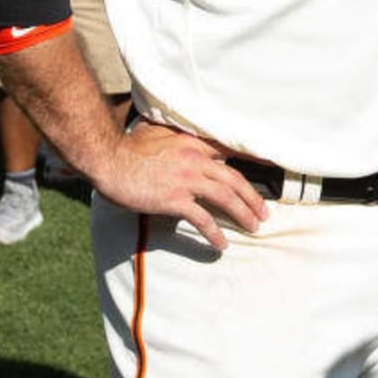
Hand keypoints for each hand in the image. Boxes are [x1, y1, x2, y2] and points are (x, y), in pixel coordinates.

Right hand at [88, 120, 267, 250]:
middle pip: (234, 180)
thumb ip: (175, 136)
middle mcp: (196, 160)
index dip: (249, 163)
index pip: (229, 153)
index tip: (266, 173)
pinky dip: (214, 234)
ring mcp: (187, 180)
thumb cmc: (129, 147)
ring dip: (243, 215)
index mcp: (193, 144)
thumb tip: (181, 137)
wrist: (110, 159)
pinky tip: (221, 245)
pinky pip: (202, 219)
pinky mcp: (176, 199)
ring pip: (226, 198)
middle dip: (253, 198)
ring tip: (253, 227)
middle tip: (264, 213)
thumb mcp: (157, 132)